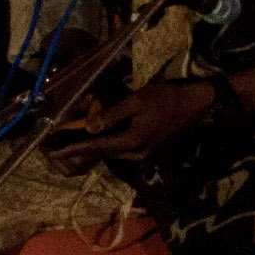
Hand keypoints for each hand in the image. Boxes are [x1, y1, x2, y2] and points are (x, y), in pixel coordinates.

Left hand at [48, 77, 219, 173]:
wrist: (197, 107)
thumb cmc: (166, 99)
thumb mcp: (137, 101)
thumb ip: (112, 114)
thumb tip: (90, 127)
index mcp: (132, 143)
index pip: (97, 147)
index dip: (75, 148)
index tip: (57, 152)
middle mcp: (136, 155)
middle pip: (104, 155)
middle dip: (83, 153)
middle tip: (62, 150)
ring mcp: (145, 156)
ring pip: (114, 154)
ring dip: (96, 151)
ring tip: (76, 147)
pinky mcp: (150, 152)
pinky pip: (124, 151)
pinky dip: (110, 147)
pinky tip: (102, 141)